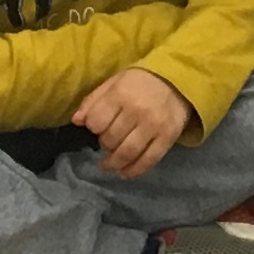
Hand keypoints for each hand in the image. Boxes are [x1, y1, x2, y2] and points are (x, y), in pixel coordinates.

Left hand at [73, 67, 189, 180]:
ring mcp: (154, 125)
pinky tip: (125, 173)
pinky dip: (134, 170)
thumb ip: (93, 101)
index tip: (97, 128)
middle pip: (111, 139)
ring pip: (128, 153)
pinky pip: (149, 160)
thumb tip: (76, 121)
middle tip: (107, 142)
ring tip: (108, 164)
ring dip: (114, 163)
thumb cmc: (140, 82)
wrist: (178, 80)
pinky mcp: (168, 137)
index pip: (96, 121)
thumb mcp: (114, 83)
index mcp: (120, 94)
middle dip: (104, 144)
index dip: (93, 128)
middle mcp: (137, 110)